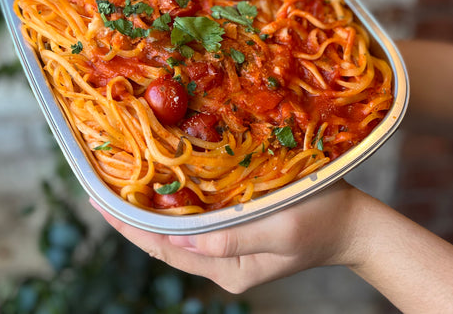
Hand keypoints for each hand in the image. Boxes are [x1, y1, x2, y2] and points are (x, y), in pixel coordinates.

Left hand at [90, 180, 360, 293]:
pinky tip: (162, 184)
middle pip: (164, 241)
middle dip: (131, 217)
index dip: (130, 226)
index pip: (165, 248)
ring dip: (148, 209)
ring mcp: (226, 247)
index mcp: (227, 269)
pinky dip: (173, 203)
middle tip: (100, 188)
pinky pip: (195, 219)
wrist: (352, 223)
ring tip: (122, 184)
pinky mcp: (234, 229)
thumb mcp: (281, 231)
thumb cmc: (321, 221)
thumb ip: (231, 239)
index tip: (99, 201)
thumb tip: (180, 238)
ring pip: (175, 231)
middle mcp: (219, 261)